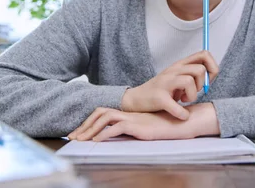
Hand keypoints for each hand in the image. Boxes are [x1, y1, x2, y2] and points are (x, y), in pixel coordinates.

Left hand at [68, 103, 219, 141]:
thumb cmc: (167, 128)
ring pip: (104, 118)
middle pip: (99, 114)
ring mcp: (132, 119)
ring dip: (90, 129)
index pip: (102, 114)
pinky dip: (104, 133)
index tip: (79, 134)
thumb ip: (133, 131)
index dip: (89, 123)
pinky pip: (116, 127)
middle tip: (72, 137)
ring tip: (80, 140)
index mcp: (128, 114)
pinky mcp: (137, 126)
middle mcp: (128, 114)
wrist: (182, 123)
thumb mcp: (146, 130)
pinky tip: (96, 141)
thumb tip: (118, 138)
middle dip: (84, 126)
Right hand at [121, 50, 218, 119]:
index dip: (212, 67)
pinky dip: (182, 113)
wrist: (135, 99)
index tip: (208, 80)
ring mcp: (165, 83)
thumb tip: (211, 76)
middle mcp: (173, 70)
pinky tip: (180, 114)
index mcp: (180, 65)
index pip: (204, 54)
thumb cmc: (160, 91)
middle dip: (202, 85)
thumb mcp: (177, 78)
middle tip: (193, 92)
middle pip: (200, 69)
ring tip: (183, 100)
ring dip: (192, 96)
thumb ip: (192, 75)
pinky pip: (177, 106)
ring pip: (189, 81)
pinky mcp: (159, 98)